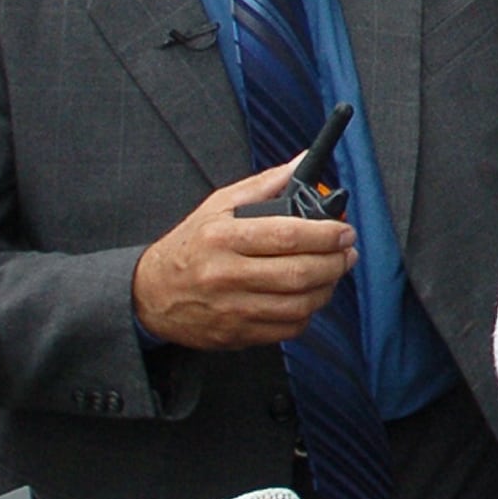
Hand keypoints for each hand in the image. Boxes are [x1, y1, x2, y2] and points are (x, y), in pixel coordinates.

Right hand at [131, 160, 355, 350]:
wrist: (150, 294)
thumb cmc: (190, 245)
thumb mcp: (218, 205)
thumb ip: (265, 184)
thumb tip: (302, 164)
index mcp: (222, 238)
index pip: (286, 235)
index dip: (325, 234)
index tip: (344, 231)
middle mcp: (226, 275)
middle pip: (298, 273)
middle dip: (334, 262)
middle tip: (347, 252)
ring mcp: (231, 309)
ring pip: (298, 305)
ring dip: (327, 288)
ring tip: (333, 272)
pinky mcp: (236, 334)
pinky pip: (287, 329)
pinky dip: (307, 313)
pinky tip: (309, 296)